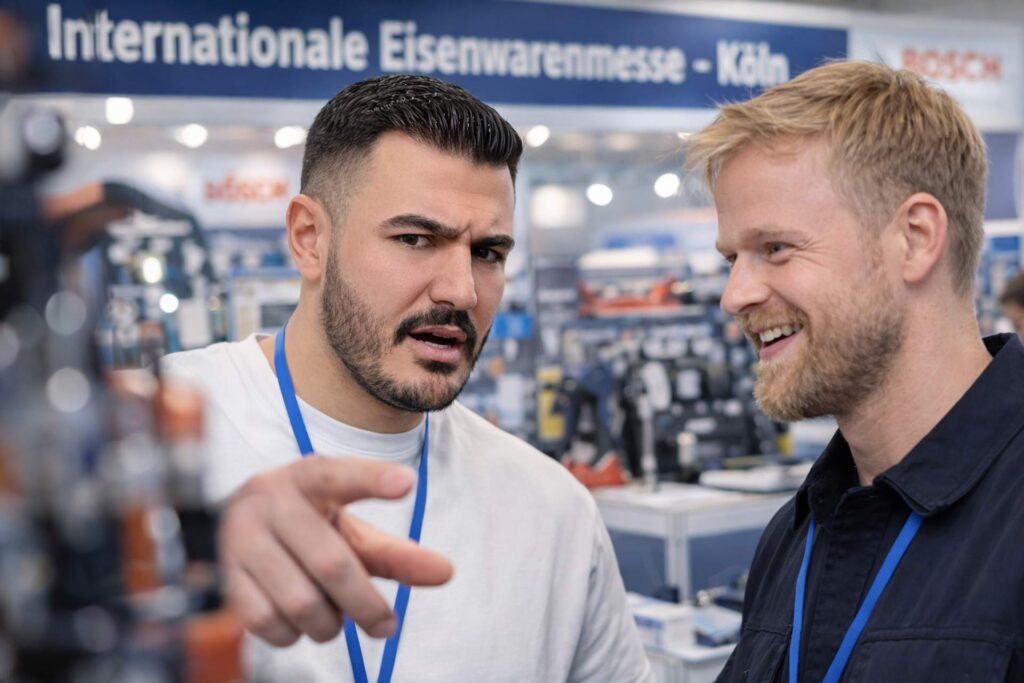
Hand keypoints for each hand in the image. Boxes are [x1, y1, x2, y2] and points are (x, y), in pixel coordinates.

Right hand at [218, 456, 452, 646]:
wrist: (237, 529)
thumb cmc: (310, 529)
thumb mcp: (350, 532)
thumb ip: (395, 553)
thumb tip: (445, 573)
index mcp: (308, 478)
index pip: (341, 476)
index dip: (373, 479)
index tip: (407, 482)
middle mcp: (269, 501)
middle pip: (332, 564)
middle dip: (366, 605)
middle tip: (387, 625)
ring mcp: (241, 538)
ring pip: (301, 602)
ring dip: (329, 622)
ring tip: (334, 615)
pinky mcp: (225, 576)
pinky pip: (268, 622)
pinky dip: (294, 634)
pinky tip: (298, 620)